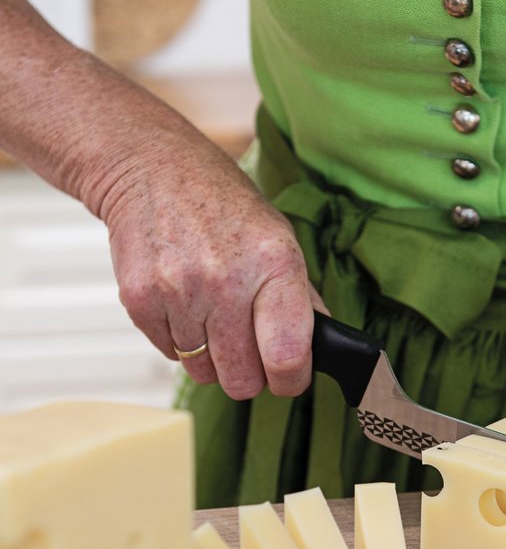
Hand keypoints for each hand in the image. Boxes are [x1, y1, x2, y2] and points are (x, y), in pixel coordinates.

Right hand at [103, 132, 322, 399]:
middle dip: (249, 374)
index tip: (289, 378)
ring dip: (212, 356)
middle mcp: (226, 280)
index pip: (287, 355)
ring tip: (212, 313)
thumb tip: (321, 345)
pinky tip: (185, 303)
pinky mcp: (140, 300)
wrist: (152, 168)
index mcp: (274, 264)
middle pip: (242, 380)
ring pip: (203, 372)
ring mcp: (179, 292)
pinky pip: (170, 354)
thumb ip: (302, 297)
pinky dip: (180, 340)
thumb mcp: (279, 237)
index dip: (291, 380)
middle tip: (248, 349)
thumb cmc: (221, 204)